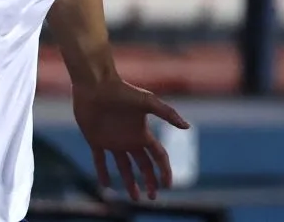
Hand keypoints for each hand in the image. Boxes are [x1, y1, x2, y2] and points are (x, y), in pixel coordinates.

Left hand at [72, 79, 189, 200]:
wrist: (96, 85)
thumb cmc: (122, 91)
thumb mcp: (147, 102)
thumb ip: (167, 114)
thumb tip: (188, 126)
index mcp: (143, 133)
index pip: (158, 156)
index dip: (164, 171)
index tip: (168, 185)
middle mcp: (129, 139)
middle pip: (143, 165)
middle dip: (149, 181)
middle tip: (152, 197)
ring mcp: (113, 141)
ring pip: (123, 167)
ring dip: (129, 182)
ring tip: (134, 197)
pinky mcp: (96, 140)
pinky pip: (100, 161)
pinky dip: (103, 173)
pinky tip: (106, 185)